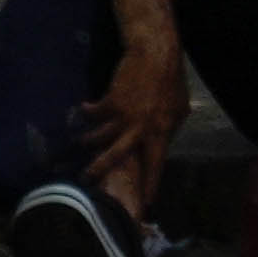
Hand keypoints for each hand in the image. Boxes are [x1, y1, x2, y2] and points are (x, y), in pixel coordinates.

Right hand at [79, 41, 185, 206]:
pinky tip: (82, 110)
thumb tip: (162, 143)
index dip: (150, 184)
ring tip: (77, 145)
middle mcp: (141, 128)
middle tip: (86, 182)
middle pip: (117, 156)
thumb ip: (170, 128)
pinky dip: (86, 111)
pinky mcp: (110, 101)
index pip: (156, 164)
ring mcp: (124, 116)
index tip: (145, 204)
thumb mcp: (180, 107)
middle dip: (100, 169)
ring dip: (86, 141)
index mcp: (161, 131)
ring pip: (99, 136)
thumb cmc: (170, 80)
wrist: (155, 53)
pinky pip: (93, 113)